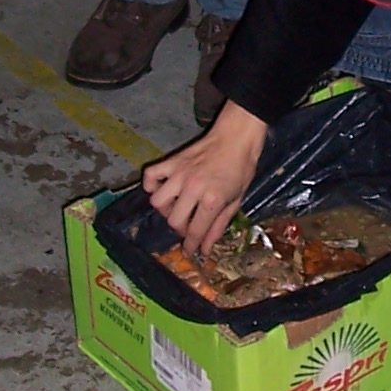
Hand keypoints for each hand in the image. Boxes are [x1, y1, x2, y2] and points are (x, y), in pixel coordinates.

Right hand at [142, 101, 266, 251]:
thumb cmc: (241, 169)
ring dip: (166, 210)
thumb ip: (218, 226)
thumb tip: (206, 249)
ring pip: (157, 202)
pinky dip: (151, 185)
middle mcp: (193, 188)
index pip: (195, 231)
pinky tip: (161, 189)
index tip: (189, 252)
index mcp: (212, 200)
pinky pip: (150, 176)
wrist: (236, 138)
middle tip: (189, 225)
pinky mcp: (172, 162)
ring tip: (177, 207)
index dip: (191, 246)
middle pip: (174, 220)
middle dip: (180, 229)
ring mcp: (179, 174)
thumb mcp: (236, 201)